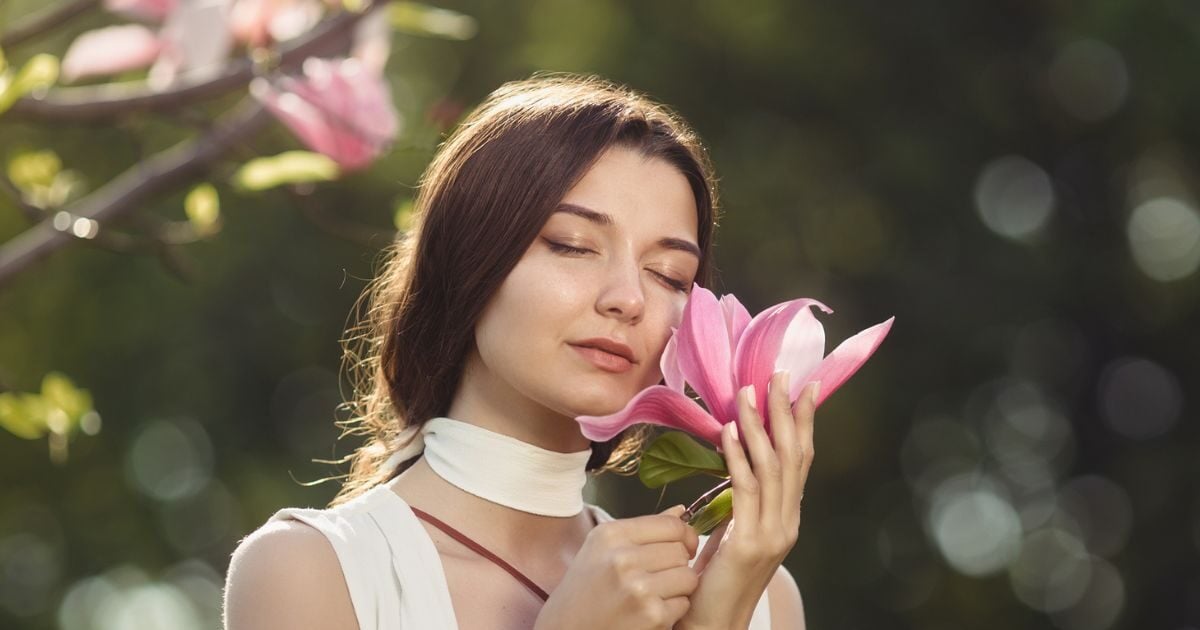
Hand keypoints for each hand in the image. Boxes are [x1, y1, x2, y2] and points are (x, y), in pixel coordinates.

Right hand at [535, 505, 701, 629]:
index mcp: (610, 535)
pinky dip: (672, 610)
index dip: (684, 536)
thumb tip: (681, 511)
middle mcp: (622, 558)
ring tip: (654, 594)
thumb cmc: (584, 592)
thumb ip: (642, 530)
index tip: (682, 546)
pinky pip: (683, 603)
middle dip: (677, 564)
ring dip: (678, 588)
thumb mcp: (601, 551)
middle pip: (681, 551)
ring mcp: (638, 588)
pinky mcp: (651, 616)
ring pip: (688, 577)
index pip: (671, 525)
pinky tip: (649, 612)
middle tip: (658, 576)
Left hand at [678, 371, 817, 629]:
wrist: (713, 624)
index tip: (806, 387)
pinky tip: (726, 432)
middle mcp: (788, 523)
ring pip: (771, 467)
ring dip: (758, 426)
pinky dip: (737, 457)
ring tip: (747, 393)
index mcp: (787, 518)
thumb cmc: (716, 581)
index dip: (804, 423)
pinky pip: (745, 491)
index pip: (801, 461)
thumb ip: (742, 505)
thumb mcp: (734, 536)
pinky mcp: (749, 543)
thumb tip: (736, 466)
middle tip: (781, 375)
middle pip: (794, 457)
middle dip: (787, 413)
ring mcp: (773, 534)